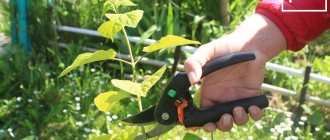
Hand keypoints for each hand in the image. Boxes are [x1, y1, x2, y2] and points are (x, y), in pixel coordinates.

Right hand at [184, 14, 285, 131]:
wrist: (250, 43)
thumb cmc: (226, 46)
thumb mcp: (207, 51)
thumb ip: (194, 63)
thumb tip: (191, 80)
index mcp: (208, 91)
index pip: (203, 112)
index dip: (203, 121)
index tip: (206, 124)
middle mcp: (222, 98)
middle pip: (220, 121)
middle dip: (222, 125)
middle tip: (225, 118)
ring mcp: (237, 99)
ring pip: (236, 120)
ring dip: (238, 120)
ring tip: (238, 109)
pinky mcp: (252, 97)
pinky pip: (254, 113)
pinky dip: (255, 115)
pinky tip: (253, 107)